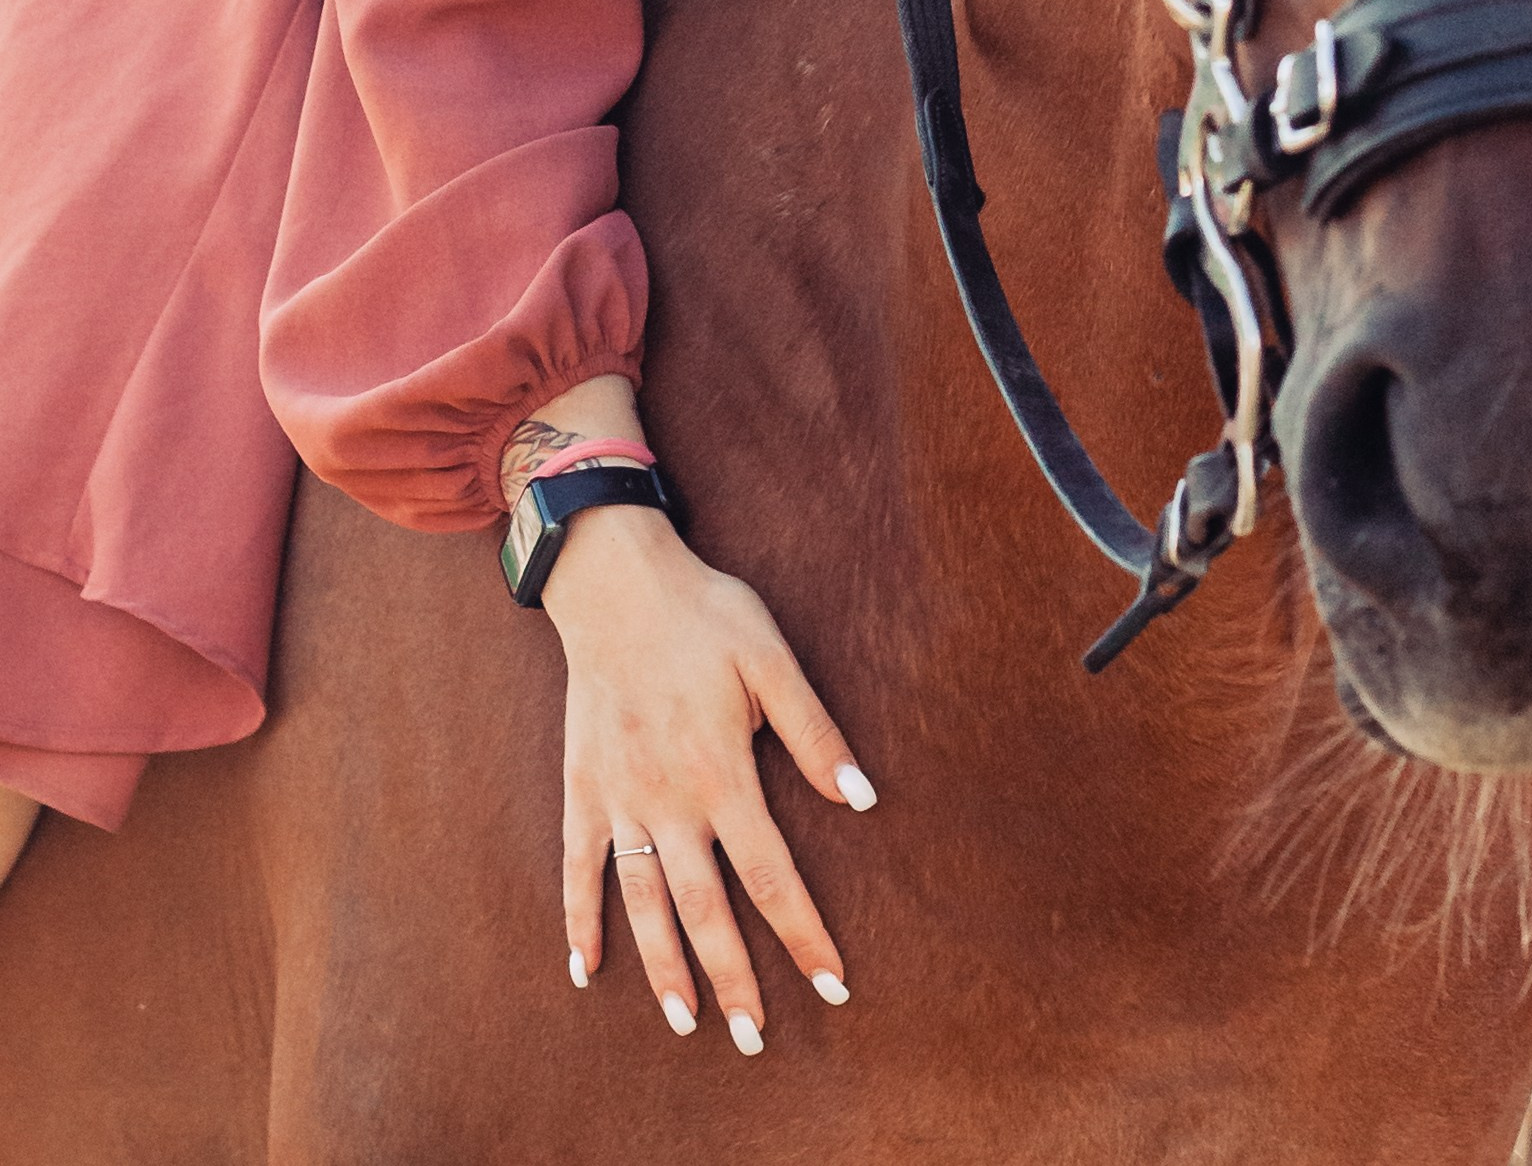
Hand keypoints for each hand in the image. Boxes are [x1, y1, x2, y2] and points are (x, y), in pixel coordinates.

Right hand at [526, 431, 873, 1047]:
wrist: (615, 581)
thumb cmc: (704, 616)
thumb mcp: (772, 658)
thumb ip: (815, 732)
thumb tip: (863, 798)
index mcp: (722, 773)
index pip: (772, 874)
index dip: (802, 933)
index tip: (832, 981)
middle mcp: (668, 801)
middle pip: (705, 910)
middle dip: (734, 978)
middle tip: (753, 1039)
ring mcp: (619, 800)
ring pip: (645, 904)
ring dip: (665, 968)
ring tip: (688, 1022)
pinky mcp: (582, 789)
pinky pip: (580, 869)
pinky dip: (581, 922)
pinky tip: (588, 970)